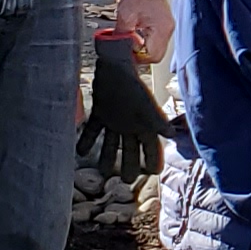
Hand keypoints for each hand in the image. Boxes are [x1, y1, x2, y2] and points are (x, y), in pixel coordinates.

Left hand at [77, 31, 169, 181]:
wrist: (114, 67)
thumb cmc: (133, 85)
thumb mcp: (146, 105)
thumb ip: (157, 121)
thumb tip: (171, 134)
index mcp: (144, 123)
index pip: (151, 146)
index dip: (153, 159)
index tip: (153, 172)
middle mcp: (130, 124)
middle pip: (131, 149)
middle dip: (130, 164)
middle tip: (127, 181)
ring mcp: (115, 120)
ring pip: (111, 143)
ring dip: (107, 157)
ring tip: (103, 171)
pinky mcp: (100, 113)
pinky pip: (93, 130)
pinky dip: (86, 140)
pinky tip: (79, 152)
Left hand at [112, 0, 171, 61]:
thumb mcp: (125, 16)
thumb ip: (122, 35)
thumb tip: (118, 48)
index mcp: (161, 29)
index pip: (152, 56)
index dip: (137, 57)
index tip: (126, 50)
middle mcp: (167, 30)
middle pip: (155, 55)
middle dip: (140, 53)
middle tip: (127, 44)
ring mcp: (166, 27)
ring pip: (155, 48)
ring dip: (142, 46)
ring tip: (130, 36)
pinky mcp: (162, 24)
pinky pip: (155, 40)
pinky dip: (144, 40)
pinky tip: (136, 32)